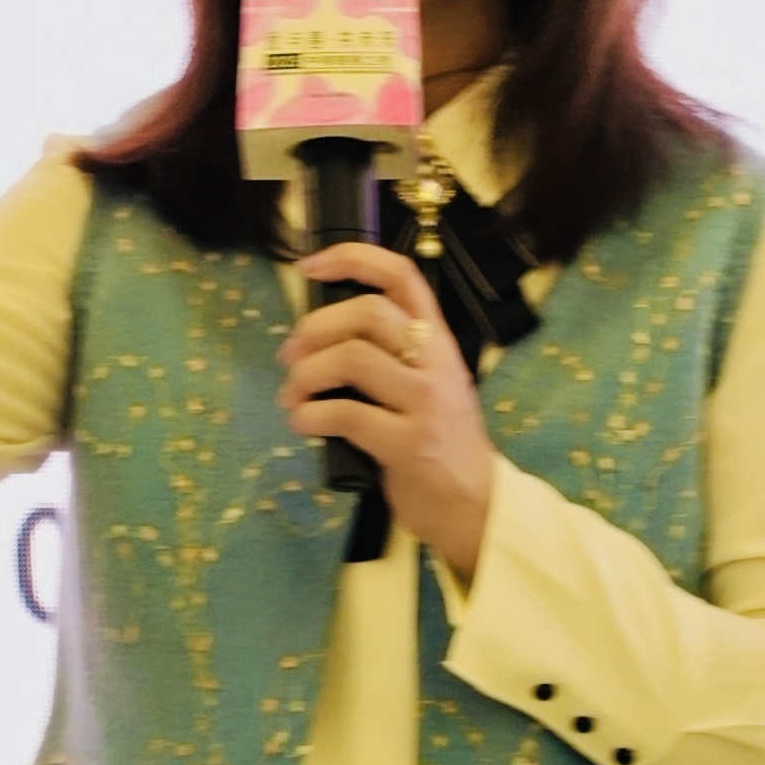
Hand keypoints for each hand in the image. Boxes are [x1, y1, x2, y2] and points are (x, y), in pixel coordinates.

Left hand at [278, 242, 495, 580]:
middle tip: (290, 355)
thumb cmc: (440, 444)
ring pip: (352, 359)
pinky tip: (302, 422)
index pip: (402, 277)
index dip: (353, 258)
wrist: (474, 506)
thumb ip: (390, 356)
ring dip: (306, 374)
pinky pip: (346, 414)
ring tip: (293, 395)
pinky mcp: (409, 445)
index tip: (310, 266)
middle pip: (369, 313)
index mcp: (437, 342)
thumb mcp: (428, 386)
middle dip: (315, 327)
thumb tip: (317, 338)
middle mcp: (436, 364)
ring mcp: (425, 404)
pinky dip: (310, 415)